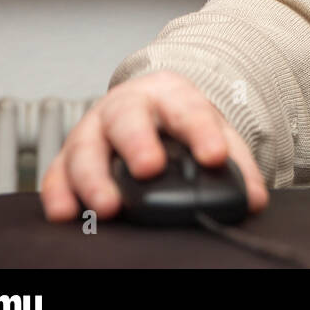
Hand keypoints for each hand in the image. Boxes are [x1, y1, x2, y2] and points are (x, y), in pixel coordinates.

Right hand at [40, 70, 269, 221]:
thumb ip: (236, 163)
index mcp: (169, 95)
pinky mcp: (68, 156)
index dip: (202, 132)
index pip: (188, 109)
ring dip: (94, 178)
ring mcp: (93, 130)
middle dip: (138, 143)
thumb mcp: (210, 131)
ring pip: (85, 147)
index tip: (214, 155)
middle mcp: (126, 107)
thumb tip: (252, 199)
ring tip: (108, 205)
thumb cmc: (178, 119)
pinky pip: (57, 173)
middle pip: (127, 119)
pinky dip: (59, 194)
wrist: (148, 104)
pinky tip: (66, 213)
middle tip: (149, 168)